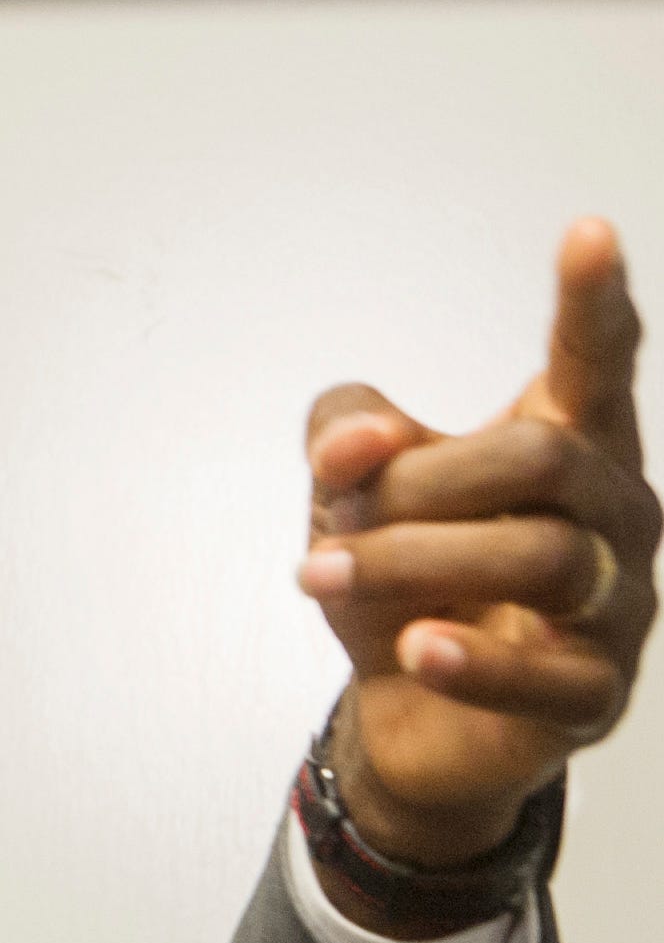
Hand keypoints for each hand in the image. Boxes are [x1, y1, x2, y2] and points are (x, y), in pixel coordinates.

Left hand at [296, 218, 657, 885]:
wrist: (407, 710)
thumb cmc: (403, 577)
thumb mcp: (350, 488)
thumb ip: (347, 433)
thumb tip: (358, 443)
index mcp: (569, 444)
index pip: (594, 363)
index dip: (594, 302)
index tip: (586, 233)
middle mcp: (617, 513)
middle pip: (539, 456)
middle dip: (417, 480)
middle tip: (333, 511)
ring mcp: (620, 605)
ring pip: (542, 556)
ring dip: (408, 558)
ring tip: (323, 572)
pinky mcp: (593, 694)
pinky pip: (547, 675)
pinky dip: (474, 662)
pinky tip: (417, 647)